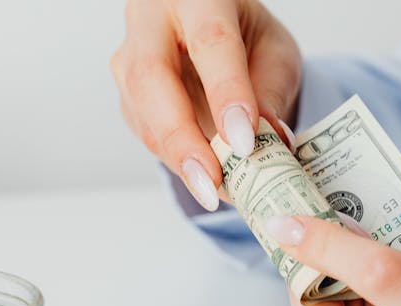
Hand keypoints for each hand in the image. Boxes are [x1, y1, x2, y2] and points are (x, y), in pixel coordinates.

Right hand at [111, 0, 300, 210]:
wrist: (215, 38)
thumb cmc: (247, 38)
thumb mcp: (275, 54)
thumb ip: (270, 92)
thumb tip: (270, 142)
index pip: (210, 43)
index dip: (226, 94)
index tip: (243, 142)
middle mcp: (150, 19)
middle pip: (152, 78)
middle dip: (183, 138)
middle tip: (212, 183)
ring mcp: (129, 57)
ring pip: (142, 113)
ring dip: (179, 159)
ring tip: (217, 192)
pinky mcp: (126, 95)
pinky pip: (146, 134)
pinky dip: (177, 161)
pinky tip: (205, 178)